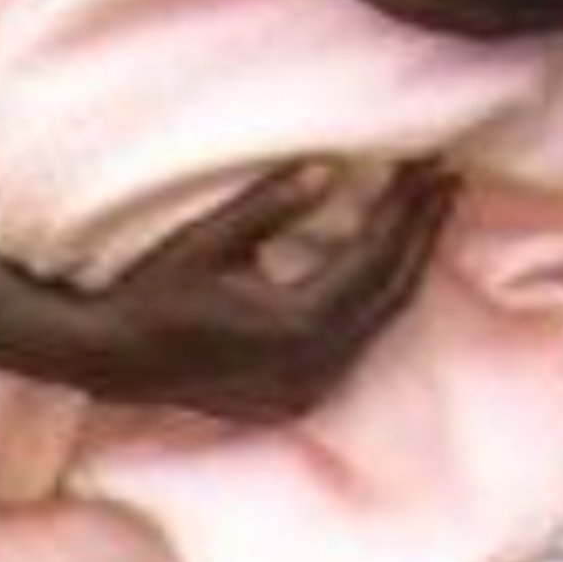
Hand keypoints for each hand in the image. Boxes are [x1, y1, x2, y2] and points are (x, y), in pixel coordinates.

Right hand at [47, 156, 454, 426]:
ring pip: (380, 321)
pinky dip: (379, 299)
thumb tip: (330, 168)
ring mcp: (306, 389)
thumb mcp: (208, 240)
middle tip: (447, 177)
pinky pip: (358, 343)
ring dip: (408, 264)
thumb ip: (270, 205)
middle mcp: (310, 369)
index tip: (430, 164)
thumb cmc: (154, 294)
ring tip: (428, 209)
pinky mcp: (298, 397)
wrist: (114, 361)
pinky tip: (391, 262)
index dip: (407, 209)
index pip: (374, 261)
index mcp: (294, 329)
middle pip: (390, 293)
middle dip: (422, 231)